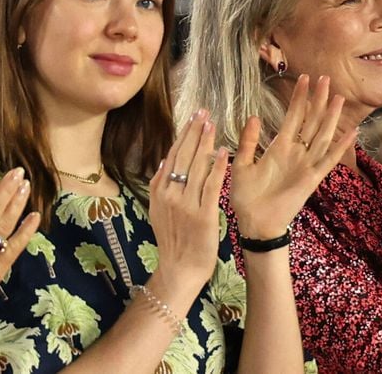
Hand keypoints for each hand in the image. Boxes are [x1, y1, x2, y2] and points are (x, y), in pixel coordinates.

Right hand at [149, 109, 227, 288]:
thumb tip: (165, 163)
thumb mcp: (158, 211)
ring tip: (212, 124)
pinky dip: (217, 168)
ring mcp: (186, 204)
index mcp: (159, 192)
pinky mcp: (203, 215)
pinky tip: (223, 152)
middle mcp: (170, 195)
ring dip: (205, 143)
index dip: (182, 136)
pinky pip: (211, 186)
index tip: (192, 119)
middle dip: (194, 132)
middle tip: (203, 112)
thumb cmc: (173, 241)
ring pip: (196, 166)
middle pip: (183, 156)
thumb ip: (161, 187)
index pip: (172, 156)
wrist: (179, 269)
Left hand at [230, 75, 356, 238]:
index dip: (299, 98)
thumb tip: (254, 116)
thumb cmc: (246, 195)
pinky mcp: (312, 178)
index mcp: (278, 147)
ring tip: (339, 97)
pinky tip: (352, 132)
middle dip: (318, 100)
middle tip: (326, 78)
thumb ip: (249, 141)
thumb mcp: (242, 164)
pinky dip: (341, 147)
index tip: (305, 78)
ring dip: (331, 117)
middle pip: (311, 121)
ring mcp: (305, 164)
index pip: (292, 116)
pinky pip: (329, 160)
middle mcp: (295, 152)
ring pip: (322, 135)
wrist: (254, 222)